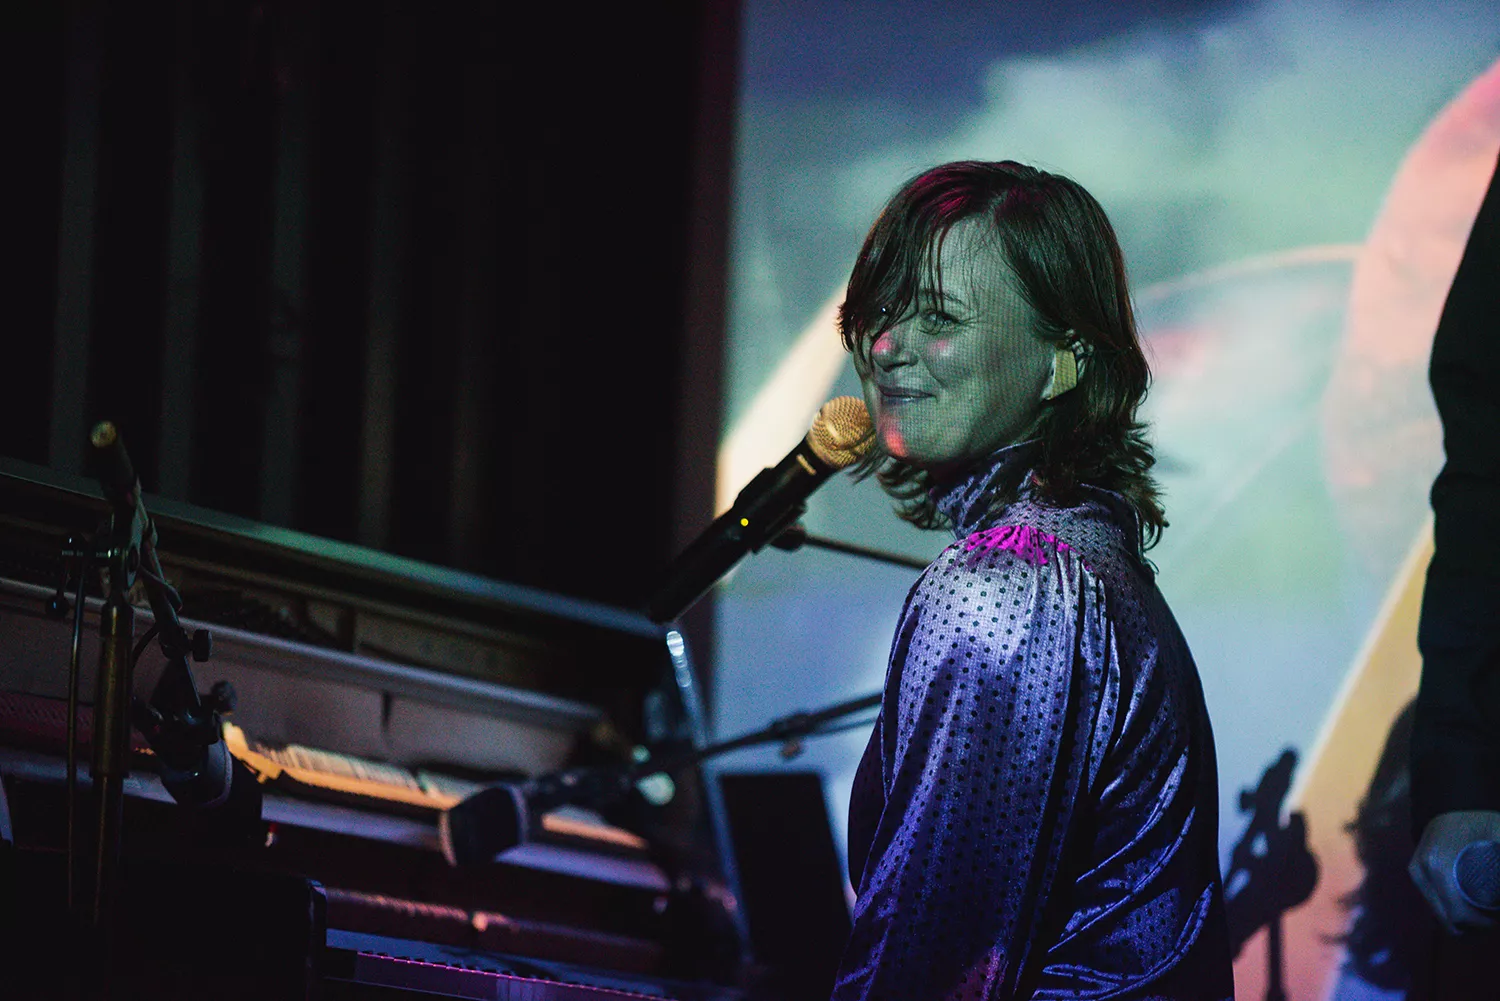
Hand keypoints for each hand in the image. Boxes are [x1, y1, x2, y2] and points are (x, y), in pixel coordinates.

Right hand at [1409, 810, 1499, 933]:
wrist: (1453, 799)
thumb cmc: (1480, 820)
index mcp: (1439, 868)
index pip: (1458, 915)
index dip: (1483, 925)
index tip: (1498, 917)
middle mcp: (1422, 873)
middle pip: (1447, 920)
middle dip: (1473, 926)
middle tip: (1494, 917)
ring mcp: (1416, 872)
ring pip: (1440, 913)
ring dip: (1462, 920)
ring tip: (1485, 912)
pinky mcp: (1416, 871)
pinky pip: (1435, 902)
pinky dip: (1452, 910)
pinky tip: (1469, 904)